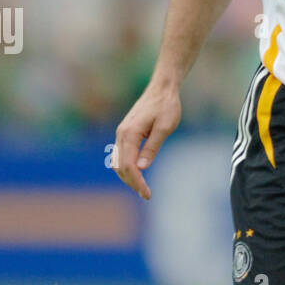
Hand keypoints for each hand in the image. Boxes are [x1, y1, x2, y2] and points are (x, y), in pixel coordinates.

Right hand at [112, 82, 181, 199]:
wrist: (162, 89)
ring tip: (142, 188)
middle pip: (120, 166)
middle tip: (146, 194)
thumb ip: (152, 147)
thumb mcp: (165, 127)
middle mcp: (121, 133)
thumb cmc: (166, 106)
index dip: (137, 182)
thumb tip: (142, 168)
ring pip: (118, 161)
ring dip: (127, 176)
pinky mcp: (125, 132)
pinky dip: (126, 167)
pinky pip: (121, 155)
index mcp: (130, 133)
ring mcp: (121, 133)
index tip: (147, 194)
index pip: (128, 165)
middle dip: (131, 182)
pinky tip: (137, 174)